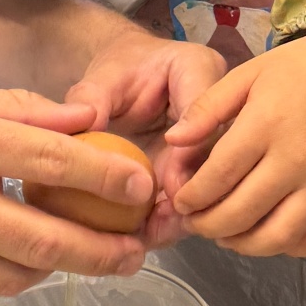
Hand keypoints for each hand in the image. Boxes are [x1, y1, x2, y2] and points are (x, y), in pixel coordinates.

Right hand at [0, 83, 152, 293]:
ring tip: (91, 259)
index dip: (104, 176)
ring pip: (14, 273)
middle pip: (42, 238)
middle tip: (136, 253)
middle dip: (100, 251)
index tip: (140, 185)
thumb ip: (6, 109)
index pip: (46, 159)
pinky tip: (26, 256)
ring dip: (60, 270)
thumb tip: (78, 116)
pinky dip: (10, 270)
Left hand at [65, 29, 227, 248]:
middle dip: (193, 192)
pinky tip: (148, 236)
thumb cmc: (119, 70)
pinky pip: (195, 197)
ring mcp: (211, 141)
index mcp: (199, 69)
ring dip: (185, 213)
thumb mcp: (103, 75)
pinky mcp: (199, 168)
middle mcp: (217, 108)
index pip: (205, 110)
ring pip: (212, 182)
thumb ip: (93, 95)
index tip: (169, 182)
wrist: (127, 78)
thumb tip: (87, 123)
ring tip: (154, 235)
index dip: (190, 151)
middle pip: (218, 154)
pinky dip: (173, 219)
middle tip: (164, 220)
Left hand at [162, 29, 305, 257]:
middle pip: (242, 212)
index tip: (180, 200)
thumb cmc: (297, 69)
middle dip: (208, 225)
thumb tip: (172, 140)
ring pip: (277, 236)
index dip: (192, 197)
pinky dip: (288, 248)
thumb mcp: (247, 75)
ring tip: (225, 235)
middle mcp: (295, 160)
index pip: (219, 176)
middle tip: (194, 221)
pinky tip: (267, 235)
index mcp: (266, 125)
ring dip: (243, 245)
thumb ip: (207, 108)